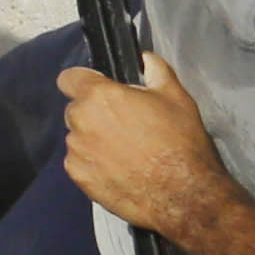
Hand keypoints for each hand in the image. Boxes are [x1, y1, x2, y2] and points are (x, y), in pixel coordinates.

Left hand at [55, 53, 227, 242]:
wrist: (185, 195)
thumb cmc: (181, 145)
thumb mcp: (176, 98)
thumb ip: (156, 71)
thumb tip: (146, 59)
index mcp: (99, 96)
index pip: (69, 78)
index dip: (84, 81)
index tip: (98, 89)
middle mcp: (81, 121)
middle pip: (77, 109)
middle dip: (95, 113)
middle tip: (125, 125)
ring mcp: (77, 151)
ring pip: (78, 137)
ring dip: (94, 140)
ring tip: (127, 151)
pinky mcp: (79, 177)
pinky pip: (79, 162)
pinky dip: (94, 164)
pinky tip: (120, 169)